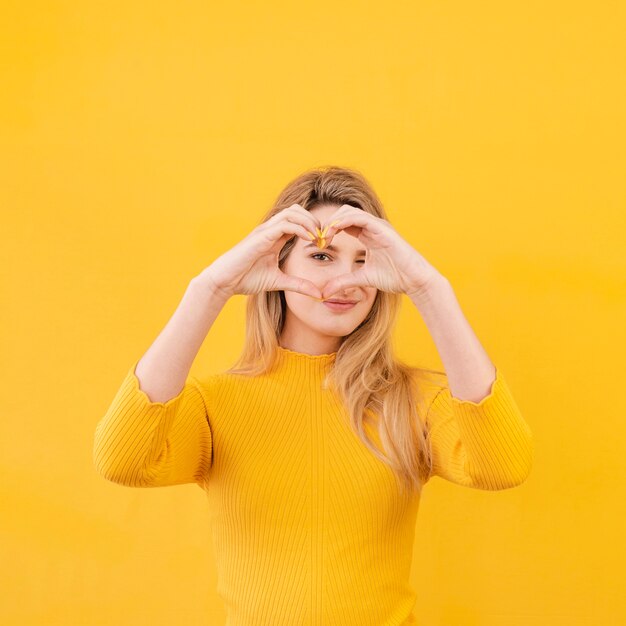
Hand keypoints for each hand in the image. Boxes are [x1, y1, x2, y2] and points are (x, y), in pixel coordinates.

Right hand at [201, 204, 324, 298]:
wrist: (224, 281)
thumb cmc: (245, 279)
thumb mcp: (278, 281)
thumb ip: (298, 284)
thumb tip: (318, 293)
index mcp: (274, 236)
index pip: (298, 221)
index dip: (314, 228)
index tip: (325, 243)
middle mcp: (270, 229)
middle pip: (297, 210)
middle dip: (314, 221)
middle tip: (325, 237)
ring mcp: (265, 230)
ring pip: (292, 213)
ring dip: (309, 222)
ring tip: (319, 237)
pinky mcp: (261, 236)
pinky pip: (285, 224)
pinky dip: (300, 229)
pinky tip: (309, 240)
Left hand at [316, 204, 444, 300]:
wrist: (415, 280)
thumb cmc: (395, 277)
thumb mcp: (362, 279)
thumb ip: (344, 282)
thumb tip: (325, 292)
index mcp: (367, 235)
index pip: (343, 223)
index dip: (327, 230)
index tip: (317, 243)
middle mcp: (372, 227)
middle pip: (343, 213)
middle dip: (327, 223)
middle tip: (317, 238)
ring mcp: (378, 226)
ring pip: (349, 211)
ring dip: (333, 221)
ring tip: (323, 235)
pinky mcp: (383, 229)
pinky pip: (360, 217)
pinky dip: (345, 221)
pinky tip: (334, 230)